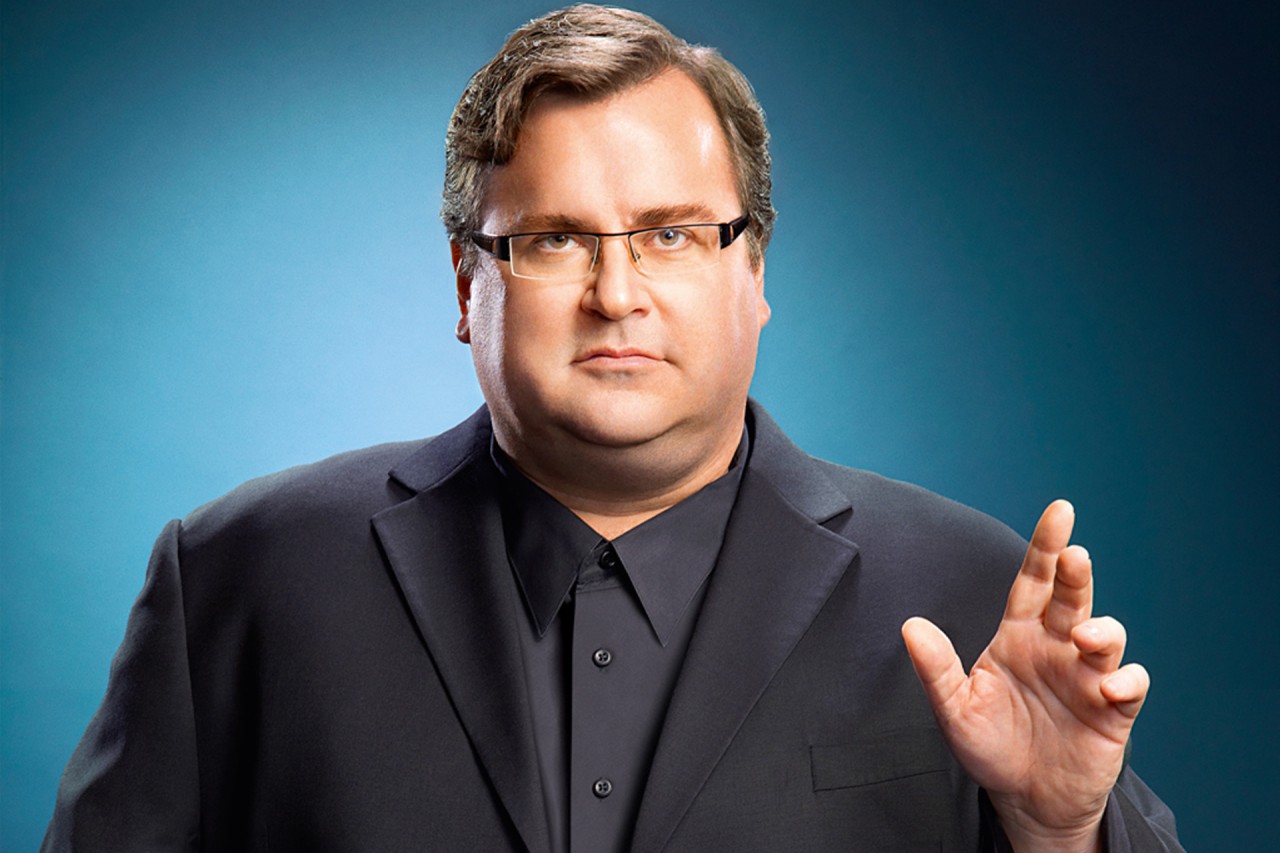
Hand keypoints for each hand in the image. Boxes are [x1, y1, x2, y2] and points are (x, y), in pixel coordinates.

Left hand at [901, 500, 1148, 852]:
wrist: (1025, 799)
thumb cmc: (990, 746)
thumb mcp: (954, 709)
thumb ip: (936, 668)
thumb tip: (911, 626)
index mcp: (1019, 636)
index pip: (1033, 581)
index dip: (1045, 546)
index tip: (1061, 510)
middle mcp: (1056, 648)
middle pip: (1071, 598)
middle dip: (1076, 574)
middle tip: (1075, 555)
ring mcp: (1086, 677)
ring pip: (1107, 636)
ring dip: (1102, 631)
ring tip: (1083, 640)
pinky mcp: (1112, 712)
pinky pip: (1129, 685)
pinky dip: (1125, 680)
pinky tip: (1107, 687)